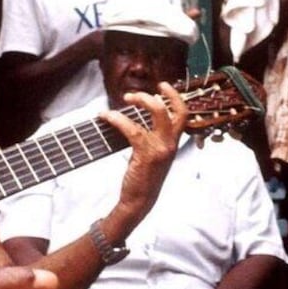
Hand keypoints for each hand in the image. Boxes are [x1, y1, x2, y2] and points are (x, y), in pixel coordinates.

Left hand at [104, 82, 183, 230]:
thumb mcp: (151, 155)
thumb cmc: (142, 178)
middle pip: (177, 110)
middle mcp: (171, 144)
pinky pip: (132, 128)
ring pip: (158, 112)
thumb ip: (150, 137)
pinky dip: (117, 118)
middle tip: (144, 90)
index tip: (162, 86)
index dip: (175, 98)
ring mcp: (161, 149)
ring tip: (126, 97)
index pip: (183, 116)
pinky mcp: (146, 154)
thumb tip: (135, 116)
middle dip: (164, 94)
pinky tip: (105, 115)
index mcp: (173, 144)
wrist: (138, 201)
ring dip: (141, 100)